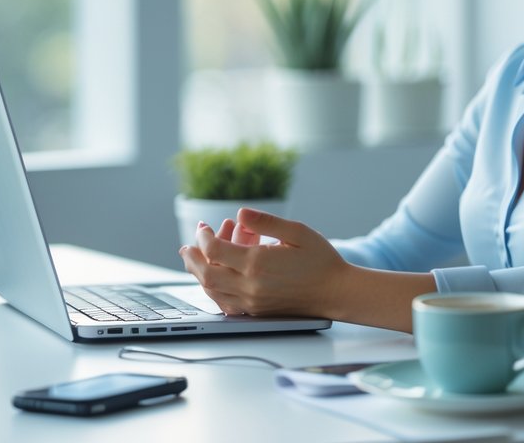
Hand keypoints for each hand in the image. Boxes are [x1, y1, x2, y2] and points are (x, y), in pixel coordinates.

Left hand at [179, 208, 351, 319]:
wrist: (337, 293)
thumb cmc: (321, 260)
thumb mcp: (297, 232)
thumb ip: (266, 222)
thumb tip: (240, 213)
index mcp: (258, 264)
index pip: (214, 251)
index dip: (203, 237)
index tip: (204, 227)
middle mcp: (251, 286)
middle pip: (206, 274)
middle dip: (193, 258)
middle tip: (187, 246)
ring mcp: (252, 302)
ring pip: (212, 291)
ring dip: (200, 274)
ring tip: (195, 259)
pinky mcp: (257, 311)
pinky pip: (225, 303)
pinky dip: (214, 290)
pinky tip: (215, 278)